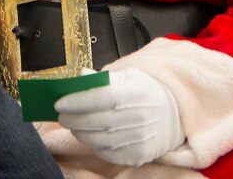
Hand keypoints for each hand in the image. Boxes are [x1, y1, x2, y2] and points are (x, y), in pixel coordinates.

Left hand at [55, 67, 184, 165]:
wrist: (172, 116)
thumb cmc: (144, 93)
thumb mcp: (128, 76)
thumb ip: (103, 77)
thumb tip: (81, 77)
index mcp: (137, 93)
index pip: (102, 98)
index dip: (78, 101)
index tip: (60, 102)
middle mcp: (141, 118)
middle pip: (97, 121)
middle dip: (73, 119)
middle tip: (61, 115)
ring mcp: (140, 139)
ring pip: (99, 139)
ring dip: (80, 132)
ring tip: (72, 124)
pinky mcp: (137, 155)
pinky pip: (107, 152)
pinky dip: (93, 144)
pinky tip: (88, 135)